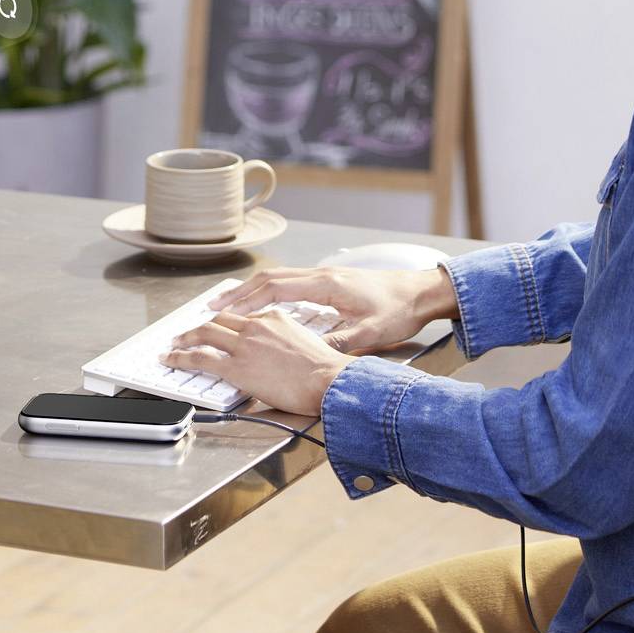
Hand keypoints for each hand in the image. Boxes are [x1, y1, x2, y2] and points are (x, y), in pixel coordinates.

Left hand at [163, 307, 353, 416]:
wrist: (328, 380)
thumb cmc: (324, 369)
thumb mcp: (305, 342)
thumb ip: (285, 340)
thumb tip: (277, 353)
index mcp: (274, 317)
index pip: (242, 318)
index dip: (225, 323)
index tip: (218, 328)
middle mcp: (256, 326)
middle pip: (219, 321)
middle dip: (200, 327)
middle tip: (188, 333)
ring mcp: (244, 345)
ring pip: (205, 334)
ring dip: (185, 339)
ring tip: (174, 344)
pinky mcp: (236, 367)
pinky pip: (200, 358)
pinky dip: (181, 357)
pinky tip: (172, 359)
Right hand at [219, 264, 458, 354]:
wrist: (421, 291)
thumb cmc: (399, 309)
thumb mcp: (370, 333)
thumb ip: (340, 343)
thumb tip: (312, 357)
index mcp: (327, 285)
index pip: (276, 287)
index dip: (247, 300)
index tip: (223, 312)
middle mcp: (322, 275)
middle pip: (270, 278)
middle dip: (239, 293)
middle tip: (212, 308)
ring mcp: (325, 275)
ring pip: (278, 277)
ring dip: (251, 290)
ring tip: (228, 304)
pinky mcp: (330, 281)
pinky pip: (290, 281)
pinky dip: (268, 290)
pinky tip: (261, 302)